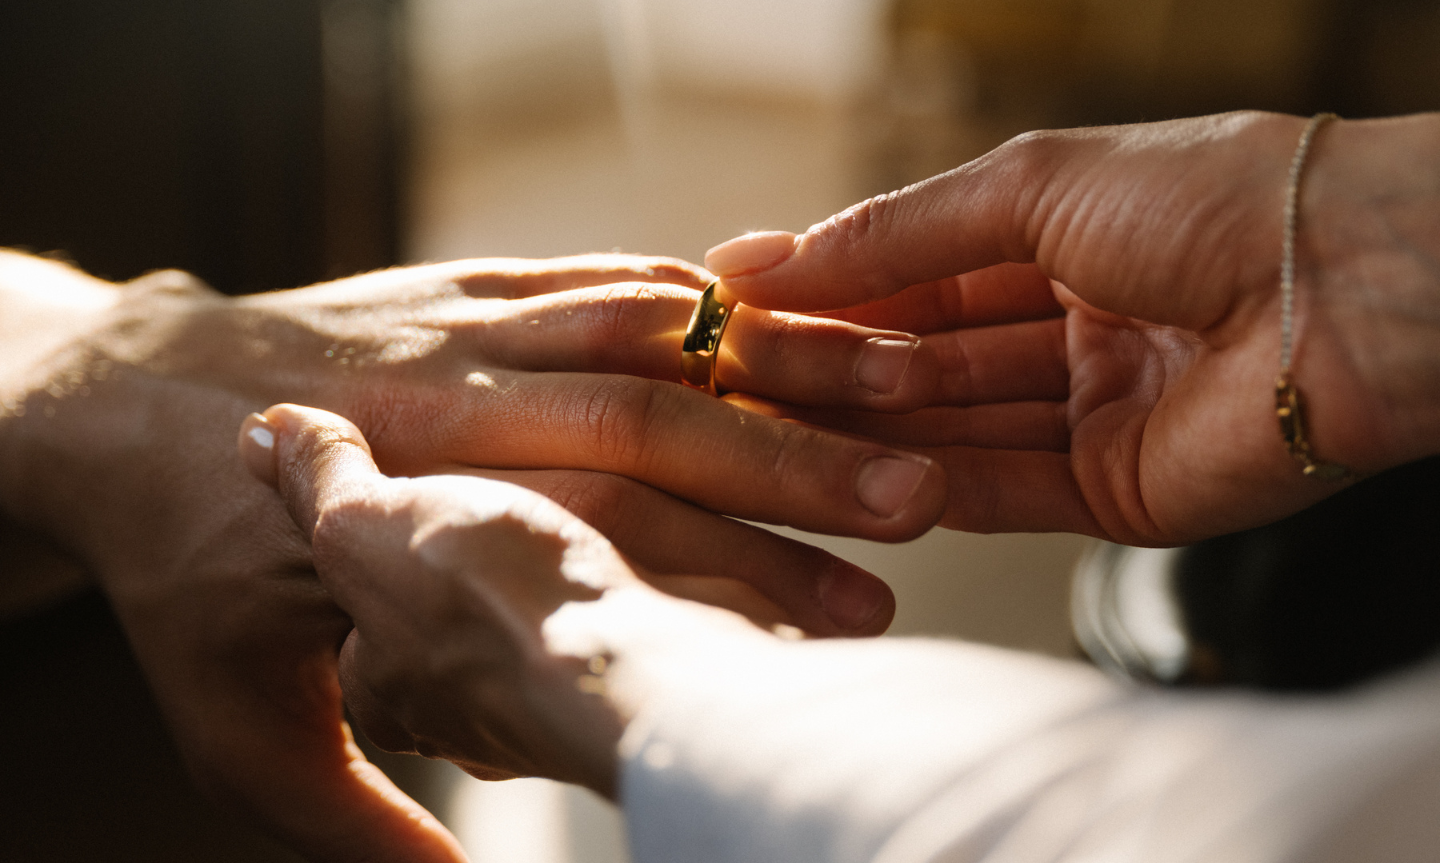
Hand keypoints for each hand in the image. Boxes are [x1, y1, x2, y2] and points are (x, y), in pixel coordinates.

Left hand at [0, 251, 946, 860]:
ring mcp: (483, 346)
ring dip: (771, 375)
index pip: (627, 553)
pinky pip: (602, 281)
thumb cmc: (188, 574)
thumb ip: (356, 820)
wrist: (128, 425)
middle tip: (918, 503)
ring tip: (882, 402)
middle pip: (670, 438)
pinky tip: (780, 325)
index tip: (861, 627)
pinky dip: (693, 304)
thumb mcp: (243, 728)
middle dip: (803, 475)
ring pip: (655, 342)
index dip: (751, 589)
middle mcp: (473, 429)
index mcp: (433, 537)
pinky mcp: (481, 291)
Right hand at [705, 111, 1439, 544]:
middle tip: (739, 375)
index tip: (735, 301)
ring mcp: (1093, 416)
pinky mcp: (1114, 493)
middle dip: (836, 365)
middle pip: (927, 360)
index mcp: (1063, 241)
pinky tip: (851, 474)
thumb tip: (774, 257)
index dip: (830, 288)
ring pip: (952, 429)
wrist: (1350, 287)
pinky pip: (1000, 491)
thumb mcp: (1030, 183)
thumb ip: (902, 233)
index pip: (917, 275)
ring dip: (868, 427)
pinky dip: (926, 482)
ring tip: (774, 425)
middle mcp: (1074, 331)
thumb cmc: (1213, 200)